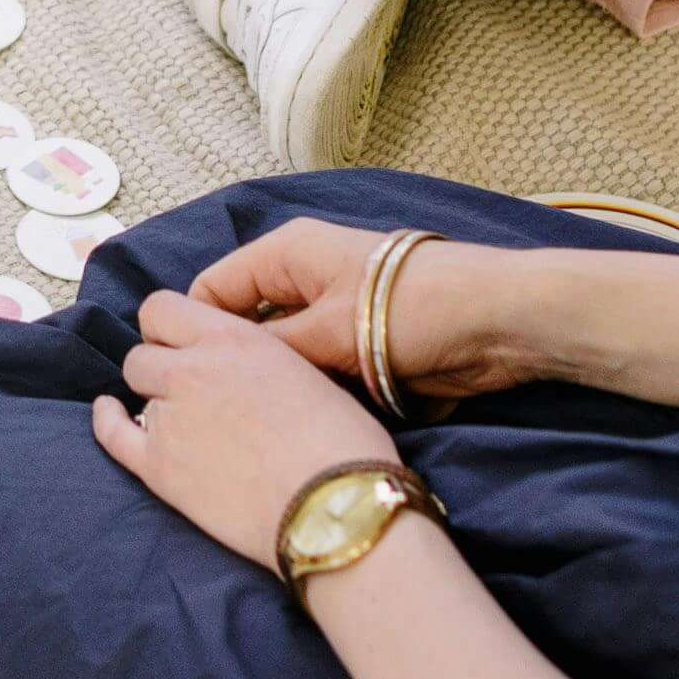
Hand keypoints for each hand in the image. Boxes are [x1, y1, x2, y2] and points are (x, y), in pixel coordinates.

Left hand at [92, 284, 405, 562]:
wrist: (335, 508)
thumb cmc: (341, 443)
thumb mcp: (305, 372)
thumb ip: (259, 360)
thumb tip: (244, 371)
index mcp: (232, 337)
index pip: (162, 307)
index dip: (168, 328)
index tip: (181, 344)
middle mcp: (192, 368)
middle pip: (142, 353)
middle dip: (160, 367)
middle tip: (189, 391)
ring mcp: (170, 417)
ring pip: (137, 392)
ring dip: (156, 401)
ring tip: (184, 421)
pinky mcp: (160, 467)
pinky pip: (114, 435)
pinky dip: (108, 422)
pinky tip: (109, 413)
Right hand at [187, 220, 517, 402]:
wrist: (495, 324)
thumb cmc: (409, 310)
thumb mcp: (327, 332)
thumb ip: (268, 351)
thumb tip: (216, 370)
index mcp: (285, 254)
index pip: (211, 290)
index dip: (193, 334)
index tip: (183, 384)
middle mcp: (302, 279)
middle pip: (245, 326)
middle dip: (237, 367)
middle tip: (219, 413)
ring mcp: (331, 314)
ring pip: (281, 356)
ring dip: (278, 384)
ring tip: (256, 423)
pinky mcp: (358, 347)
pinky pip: (315, 372)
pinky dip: (309, 393)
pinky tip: (298, 421)